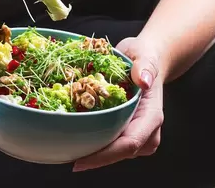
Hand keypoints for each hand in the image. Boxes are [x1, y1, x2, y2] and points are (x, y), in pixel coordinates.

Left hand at [73, 37, 164, 171]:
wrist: (145, 59)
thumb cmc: (145, 56)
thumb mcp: (144, 54)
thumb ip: (145, 65)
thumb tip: (144, 80)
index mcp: (151, 116)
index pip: (129, 143)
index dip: (105, 155)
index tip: (80, 160)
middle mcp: (146, 130)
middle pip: (118, 153)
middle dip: (93, 158)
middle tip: (63, 156)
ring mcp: (137, 134)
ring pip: (112, 152)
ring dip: (90, 151)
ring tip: (65, 146)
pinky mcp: (125, 132)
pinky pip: (108, 143)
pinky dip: (91, 141)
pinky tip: (73, 136)